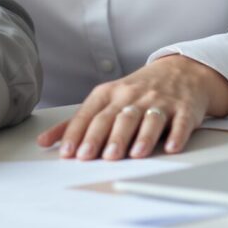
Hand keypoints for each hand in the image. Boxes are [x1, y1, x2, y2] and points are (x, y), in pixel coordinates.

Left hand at [37, 55, 227, 159]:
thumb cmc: (136, 91)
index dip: (79, 134)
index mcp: (110, 93)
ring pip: (148, 118)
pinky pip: (180, 122)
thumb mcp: (105, 99)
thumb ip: (77, 122)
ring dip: (140, 137)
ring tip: (133, 155)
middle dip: (105, 137)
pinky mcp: (184, 109)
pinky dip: (176, 135)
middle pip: (117, 117)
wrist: (181, 71)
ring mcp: (160, 101)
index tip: (69, 154)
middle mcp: (133, 96)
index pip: (91, 114)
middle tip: (95, 156)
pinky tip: (170, 147)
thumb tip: (44, 141)